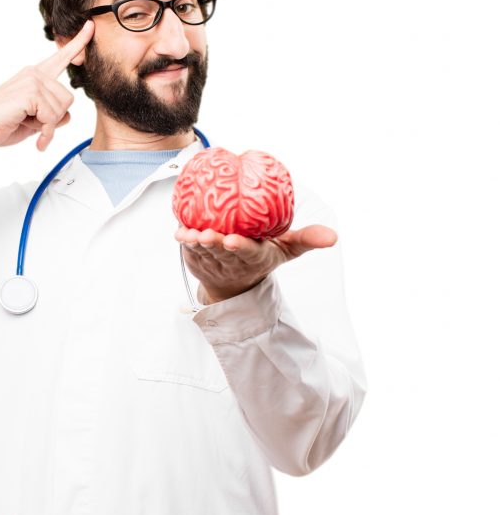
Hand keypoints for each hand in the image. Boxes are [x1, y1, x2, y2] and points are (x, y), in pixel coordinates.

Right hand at [0, 19, 94, 150]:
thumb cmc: (2, 124)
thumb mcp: (34, 120)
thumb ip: (52, 115)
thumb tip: (67, 116)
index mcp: (35, 76)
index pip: (60, 57)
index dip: (77, 43)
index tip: (90, 26)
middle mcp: (34, 73)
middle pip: (68, 98)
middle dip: (54, 118)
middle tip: (32, 124)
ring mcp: (32, 80)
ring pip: (62, 108)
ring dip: (48, 125)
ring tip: (27, 125)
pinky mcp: (31, 92)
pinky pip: (52, 116)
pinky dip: (45, 132)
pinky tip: (35, 138)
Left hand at [174, 223, 337, 302]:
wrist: (235, 283)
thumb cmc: (262, 257)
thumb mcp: (287, 250)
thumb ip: (308, 240)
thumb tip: (334, 236)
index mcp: (254, 257)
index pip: (247, 252)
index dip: (239, 247)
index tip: (232, 241)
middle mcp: (233, 262)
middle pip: (222, 252)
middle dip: (214, 244)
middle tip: (207, 235)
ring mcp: (213, 263)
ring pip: (203, 252)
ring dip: (195, 244)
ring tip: (189, 235)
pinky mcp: (197, 261)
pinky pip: (189, 251)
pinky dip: (184, 243)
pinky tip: (179, 232)